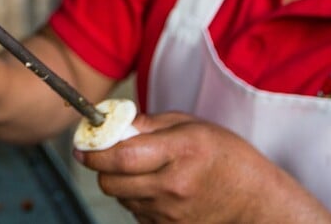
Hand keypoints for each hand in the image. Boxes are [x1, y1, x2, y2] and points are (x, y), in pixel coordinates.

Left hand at [75, 111, 329, 222]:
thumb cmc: (225, 154)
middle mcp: (173, 186)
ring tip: (139, 169)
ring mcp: (172, 214)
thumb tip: (114, 124)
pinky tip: (152, 187)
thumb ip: (149, 124)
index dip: (94, 151)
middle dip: (100, 168)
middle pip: (113, 183)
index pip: (122, 156)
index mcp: (179, 152)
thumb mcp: (190, 125)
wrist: (256, 200)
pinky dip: (135, 199)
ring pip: (122, 198)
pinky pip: (136, 214)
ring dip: (119, 183)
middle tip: (102, 154)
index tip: (82, 145)